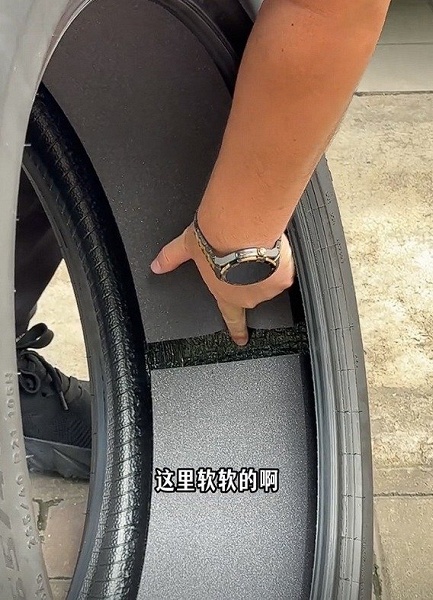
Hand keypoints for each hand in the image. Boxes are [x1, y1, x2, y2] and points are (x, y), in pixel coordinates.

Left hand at [150, 224, 294, 345]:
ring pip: (268, 280)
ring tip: (253, 248)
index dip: (236, 330)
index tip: (241, 340)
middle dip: (250, 278)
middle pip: (251, 293)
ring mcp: (266, 289)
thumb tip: (157, 265)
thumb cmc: (215, 239)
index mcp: (225, 295)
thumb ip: (172, 257)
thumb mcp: (188, 247)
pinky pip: (283, 269)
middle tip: (244, 258)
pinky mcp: (283, 276)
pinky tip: (269, 247)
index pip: (231, 318)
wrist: (240, 228)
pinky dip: (278, 258)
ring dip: (263, 268)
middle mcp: (247, 297)